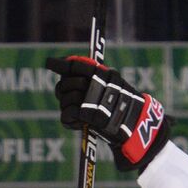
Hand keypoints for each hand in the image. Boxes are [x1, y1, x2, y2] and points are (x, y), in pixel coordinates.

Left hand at [47, 55, 169, 173]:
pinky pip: (67, 114)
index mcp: (104, 73)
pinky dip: (70, 120)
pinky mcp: (88, 116)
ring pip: (65, 99)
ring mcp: (92, 100)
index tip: (50, 63)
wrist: (137, 126)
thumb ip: (92, 74)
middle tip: (68, 97)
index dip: (61, 63)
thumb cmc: (123, 105)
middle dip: (64, 90)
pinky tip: (79, 123)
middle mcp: (98, 83)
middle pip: (66, 83)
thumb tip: (65, 61)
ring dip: (68, 107)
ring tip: (79, 113)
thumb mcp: (113, 83)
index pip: (77, 65)